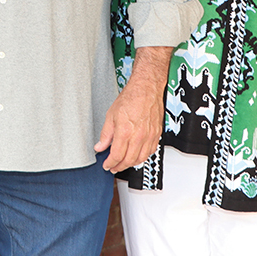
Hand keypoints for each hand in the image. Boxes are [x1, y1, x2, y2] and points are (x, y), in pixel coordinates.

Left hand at [95, 45, 170, 171]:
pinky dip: (143, 157)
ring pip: (141, 158)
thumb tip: (100, 146)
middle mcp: (138, 136)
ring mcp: (149, 136)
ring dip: (131, 164)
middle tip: (113, 167)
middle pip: (129, 160)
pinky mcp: (157, 134)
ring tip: (124, 163)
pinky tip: (137, 155)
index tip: (106, 165)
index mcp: (125, 132)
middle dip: (119, 166)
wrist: (147, 88)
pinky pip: (150, 151)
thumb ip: (105, 134)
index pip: (116, 155)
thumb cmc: (131, 97)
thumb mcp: (111, 115)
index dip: (110, 163)